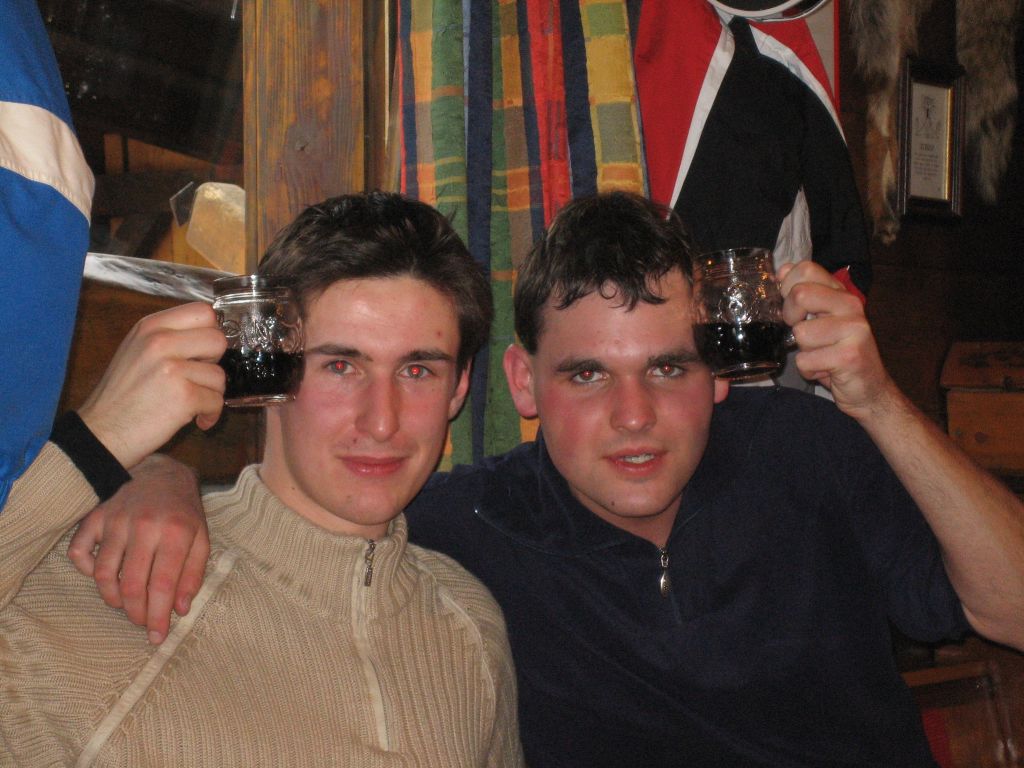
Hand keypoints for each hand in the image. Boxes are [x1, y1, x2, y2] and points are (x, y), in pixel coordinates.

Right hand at [67, 454, 208, 643]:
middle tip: (142, 622)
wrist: (161, 471)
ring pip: (103, 574)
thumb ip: (193, 574)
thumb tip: (180, 609)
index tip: (157, 636)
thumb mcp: (201, 538)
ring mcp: (115, 520)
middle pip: (131, 585)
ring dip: (113, 598)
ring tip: (126, 603)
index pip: (163, 584)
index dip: (158, 615)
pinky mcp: (95, 516)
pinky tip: (103, 575)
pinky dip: (85, 571)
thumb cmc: (183, 511)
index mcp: (176, 532)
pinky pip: (79, 552)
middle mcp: (144, 526)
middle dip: (136, 613)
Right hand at [78, 302, 226, 469]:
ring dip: (211, 394)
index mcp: (151, 326)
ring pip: (219, 375)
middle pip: (218, 340)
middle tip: (195, 379)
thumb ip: (170, 338)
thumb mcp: (137, 350)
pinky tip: (195, 420)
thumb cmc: (122, 396)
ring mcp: (171, 368)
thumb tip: (208, 336)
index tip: (200, 353)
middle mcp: (160, 341)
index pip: (203, 312)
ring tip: (190, 404)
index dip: (209, 333)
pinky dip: (210, 414)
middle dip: (213, 364)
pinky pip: (216, 401)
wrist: (101, 433)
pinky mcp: (183, 395)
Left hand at [777, 261, 895, 418]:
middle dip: (790, 318)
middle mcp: (851, 306)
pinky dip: (808, 371)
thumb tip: (782, 271)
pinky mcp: (849, 356)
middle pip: (800, 294)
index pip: (806, 269)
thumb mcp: (821, 319)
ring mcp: (854, 329)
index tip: (794, 308)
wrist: (869, 389)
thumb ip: (805, 294)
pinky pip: (805, 361)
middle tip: (804, 334)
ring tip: (821, 356)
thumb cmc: (839, 354)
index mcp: (842, 294)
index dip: (787, 288)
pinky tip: (825, 370)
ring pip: (800, 333)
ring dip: (802, 351)